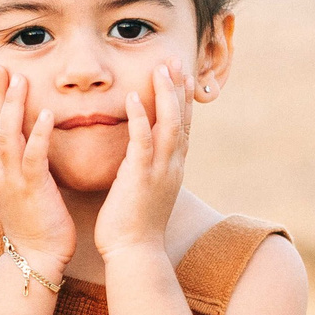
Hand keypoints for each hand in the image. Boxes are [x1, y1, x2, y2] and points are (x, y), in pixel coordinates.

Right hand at [0, 67, 74, 278]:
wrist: (36, 258)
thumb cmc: (34, 223)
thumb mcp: (20, 190)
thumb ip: (20, 165)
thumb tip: (26, 145)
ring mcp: (13, 181)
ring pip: (8, 137)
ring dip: (13, 107)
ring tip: (20, 81)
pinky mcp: (33, 190)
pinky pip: (34, 157)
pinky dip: (40, 134)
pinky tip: (47, 114)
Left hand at [97, 62, 188, 258]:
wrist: (134, 253)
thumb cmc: (134, 226)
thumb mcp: (146, 191)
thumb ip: (147, 170)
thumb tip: (141, 156)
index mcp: (173, 168)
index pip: (182, 127)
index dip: (183, 100)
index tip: (181, 75)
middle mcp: (173, 166)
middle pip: (181, 119)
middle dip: (179, 89)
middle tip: (176, 61)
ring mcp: (160, 171)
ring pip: (168, 125)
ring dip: (165, 95)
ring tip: (160, 69)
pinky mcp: (140, 177)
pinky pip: (142, 141)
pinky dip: (138, 117)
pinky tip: (131, 97)